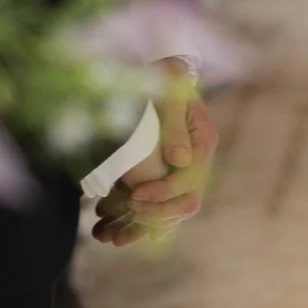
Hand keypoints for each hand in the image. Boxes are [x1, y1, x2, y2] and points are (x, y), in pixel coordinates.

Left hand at [93, 65, 216, 246]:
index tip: (135, 195)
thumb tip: (180, 161)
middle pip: (183, 205)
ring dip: (137, 227)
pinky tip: (105, 224)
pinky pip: (152, 204)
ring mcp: (181, 170)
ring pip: (167, 212)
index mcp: (202, 144)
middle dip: (151, 219)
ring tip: (106, 237)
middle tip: (122, 222)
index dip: (162, 194)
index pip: (188, 182)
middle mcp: (196, 162)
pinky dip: (130, 216)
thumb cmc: (166, 78)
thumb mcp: (171, 97)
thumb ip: (176, 127)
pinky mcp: (163, 174)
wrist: (164, 69)